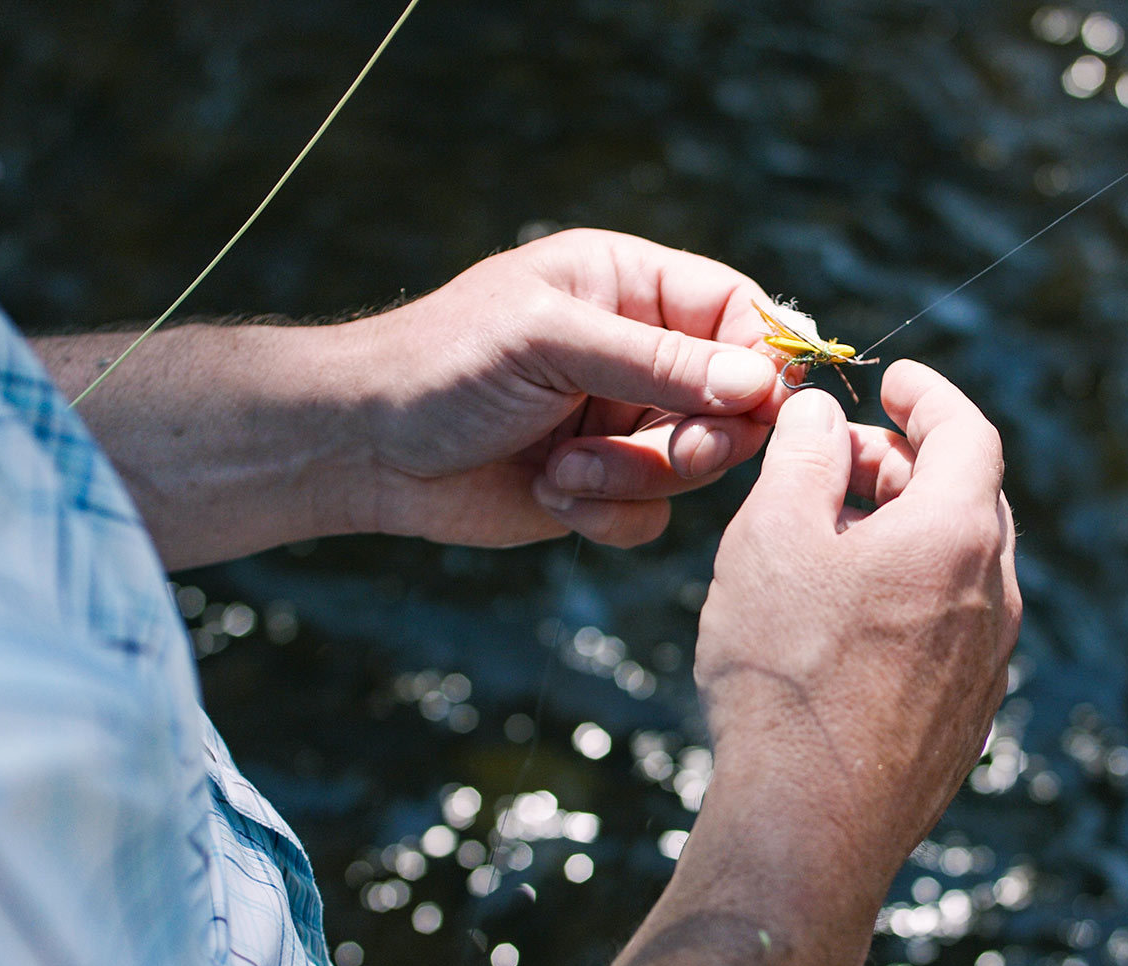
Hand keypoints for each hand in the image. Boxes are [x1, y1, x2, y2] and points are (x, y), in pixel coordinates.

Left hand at [341, 228, 787, 547]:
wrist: (366, 449)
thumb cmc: (445, 366)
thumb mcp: (551, 342)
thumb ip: (656, 360)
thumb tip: (760, 383)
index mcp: (629, 286)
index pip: (737, 312)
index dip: (761, 359)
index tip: (758, 404)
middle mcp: (636, 352)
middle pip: (733, 400)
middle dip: (700, 435)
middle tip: (669, 452)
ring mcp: (623, 422)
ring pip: (696, 466)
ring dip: (637, 478)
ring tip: (565, 469)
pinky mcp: (603, 487)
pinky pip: (654, 516)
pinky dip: (608, 515)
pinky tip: (550, 491)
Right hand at [694, 361, 1020, 886]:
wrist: (811, 822)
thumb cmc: (786, 673)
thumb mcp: (773, 539)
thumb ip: (805, 458)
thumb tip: (824, 416)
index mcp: (957, 536)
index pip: (968, 432)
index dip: (930, 395)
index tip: (894, 380)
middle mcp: (995, 597)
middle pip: (971, 497)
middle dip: (909, 463)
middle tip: (841, 461)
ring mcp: (989, 664)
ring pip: (962, 567)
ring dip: (907, 532)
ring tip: (832, 539)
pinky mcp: (968, 717)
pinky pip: (952, 628)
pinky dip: (912, 594)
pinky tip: (847, 619)